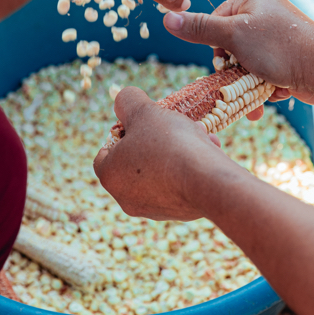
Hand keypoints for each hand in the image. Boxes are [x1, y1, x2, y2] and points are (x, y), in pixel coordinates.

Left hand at [93, 88, 231, 220]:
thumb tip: (122, 100)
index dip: (121, 132)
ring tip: (198, 135)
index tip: (141, 122)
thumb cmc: (170, 144)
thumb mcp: (144, 111)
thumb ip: (128, 101)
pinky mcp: (179, 214)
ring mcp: (154, 209)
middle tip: (173, 125)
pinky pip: (179, 184)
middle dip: (156, 138)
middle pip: (136, 160)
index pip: (104, 152)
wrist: (209, 182)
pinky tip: (208, 153)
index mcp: (110, 176)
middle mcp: (126, 198)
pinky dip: (190, 168)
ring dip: (177, 151)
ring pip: (161, 170)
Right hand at [161, 0, 313, 103]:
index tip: (226, 60)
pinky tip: (277, 92)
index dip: (216, 45)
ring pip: (247, 65)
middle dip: (235, 71)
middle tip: (244, 79)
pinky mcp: (287, 58)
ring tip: (262, 92)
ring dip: (250, 84)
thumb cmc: (280, 47)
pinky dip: (266, 87)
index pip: (216, 21)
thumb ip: (200, 29)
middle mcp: (265, 13)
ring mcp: (277, 37)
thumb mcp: (233, 36)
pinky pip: (264, 74)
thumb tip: (166, 18)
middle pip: (230, 47)